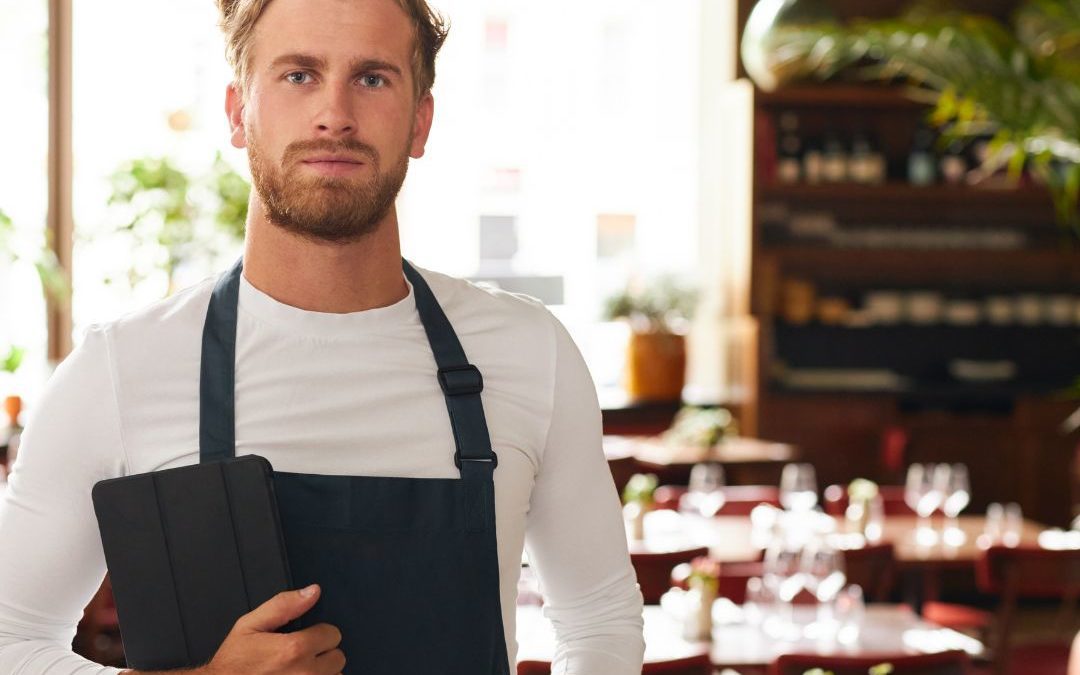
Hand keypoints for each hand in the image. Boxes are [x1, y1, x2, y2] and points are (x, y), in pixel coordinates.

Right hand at [200, 584, 344, 674]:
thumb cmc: (233, 663)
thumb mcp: (250, 625)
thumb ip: (283, 605)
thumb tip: (313, 592)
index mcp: (294, 649)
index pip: (333, 634)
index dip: (318, 633)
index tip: (305, 638)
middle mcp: (305, 673)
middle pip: (338, 658)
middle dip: (322, 654)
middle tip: (300, 657)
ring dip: (322, 673)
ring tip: (299, 671)